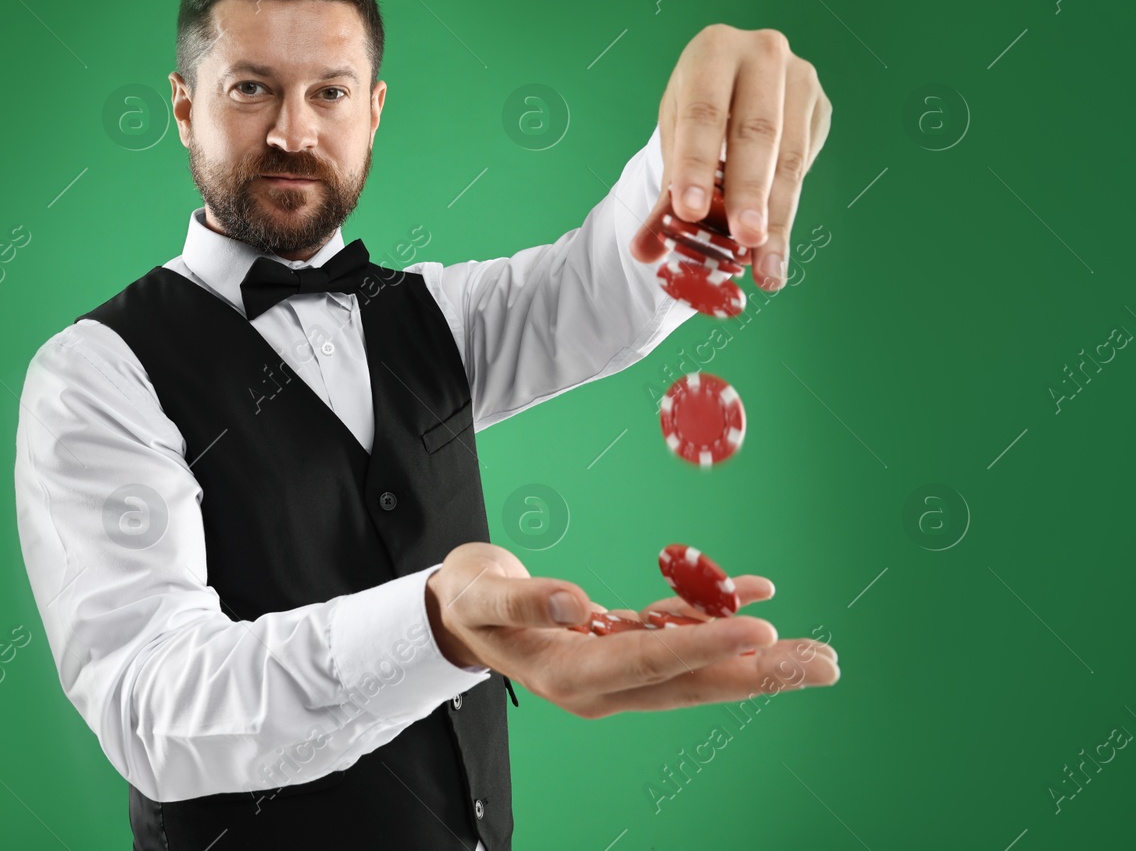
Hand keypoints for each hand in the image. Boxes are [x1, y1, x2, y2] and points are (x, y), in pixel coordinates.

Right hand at [425, 542, 839, 719]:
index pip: (649, 659)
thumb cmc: (464, 600)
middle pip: (692, 679)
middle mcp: (602, 683)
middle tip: (824, 664)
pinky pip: (678, 635)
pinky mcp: (620, 646)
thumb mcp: (480, 596)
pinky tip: (757, 595)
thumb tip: (576, 604)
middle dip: (760, 672)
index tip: (760, 632)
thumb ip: (525, 602)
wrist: (453, 612)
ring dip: (756, 658)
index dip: (707, 645)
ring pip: (696, 665)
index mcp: (570, 675)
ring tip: (815, 653)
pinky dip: (716, 617)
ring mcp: (615, 669)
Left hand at [629, 24, 832, 292]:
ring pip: (790, 155)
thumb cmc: (697, 114)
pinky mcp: (821, 108)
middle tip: (743, 240)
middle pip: (756, 131)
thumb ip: (665, 195)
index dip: (696, 164)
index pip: (703, 113)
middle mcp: (762, 55)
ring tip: (765, 264)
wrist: (734, 87)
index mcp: (713, 51)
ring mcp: (800, 79)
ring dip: (778, 216)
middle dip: (749, 192)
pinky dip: (789, 211)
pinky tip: (776, 248)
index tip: (691, 212)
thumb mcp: (675, 140)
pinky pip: (808, 165)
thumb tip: (645, 251)